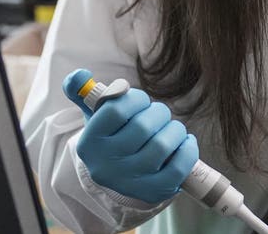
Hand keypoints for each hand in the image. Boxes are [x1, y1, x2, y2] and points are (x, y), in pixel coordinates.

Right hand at [61, 70, 197, 203]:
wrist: (124, 177)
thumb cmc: (114, 137)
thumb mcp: (96, 116)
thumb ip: (83, 91)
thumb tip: (79, 76)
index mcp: (90, 143)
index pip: (115, 110)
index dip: (135, 99)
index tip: (140, 101)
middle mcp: (106, 165)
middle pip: (143, 126)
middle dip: (158, 112)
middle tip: (159, 115)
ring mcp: (131, 182)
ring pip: (162, 145)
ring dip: (174, 129)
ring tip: (172, 129)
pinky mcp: (155, 192)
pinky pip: (179, 166)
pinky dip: (188, 148)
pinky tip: (183, 142)